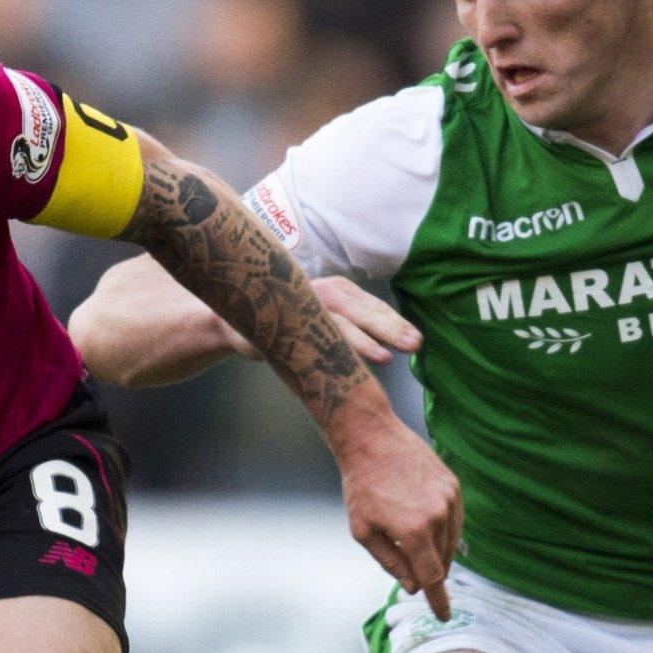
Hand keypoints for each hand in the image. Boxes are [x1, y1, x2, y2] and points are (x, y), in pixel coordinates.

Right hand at [225, 277, 423, 365]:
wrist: (233, 317)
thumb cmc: (288, 317)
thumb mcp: (323, 315)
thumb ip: (351, 326)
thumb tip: (391, 343)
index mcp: (337, 290)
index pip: (371, 307)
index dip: (394, 322)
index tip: (418, 340)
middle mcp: (320, 292)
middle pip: (360, 310)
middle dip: (389, 328)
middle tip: (416, 344)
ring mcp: (298, 306)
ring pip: (335, 322)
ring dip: (361, 341)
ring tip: (386, 357)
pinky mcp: (278, 323)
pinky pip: (305, 336)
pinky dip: (324, 348)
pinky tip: (342, 362)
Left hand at [338, 413, 462, 620]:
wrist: (372, 439)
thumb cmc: (361, 486)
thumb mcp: (363, 531)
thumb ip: (390, 562)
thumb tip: (412, 585)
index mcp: (414, 531)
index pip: (433, 577)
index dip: (438, 600)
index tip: (444, 615)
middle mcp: (438, 515)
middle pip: (443, 560)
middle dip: (429, 571)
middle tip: (411, 569)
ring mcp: (449, 498)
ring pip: (452, 541)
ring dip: (436, 550)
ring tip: (413, 540)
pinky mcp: (453, 485)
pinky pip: (455, 519)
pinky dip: (444, 530)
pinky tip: (426, 525)